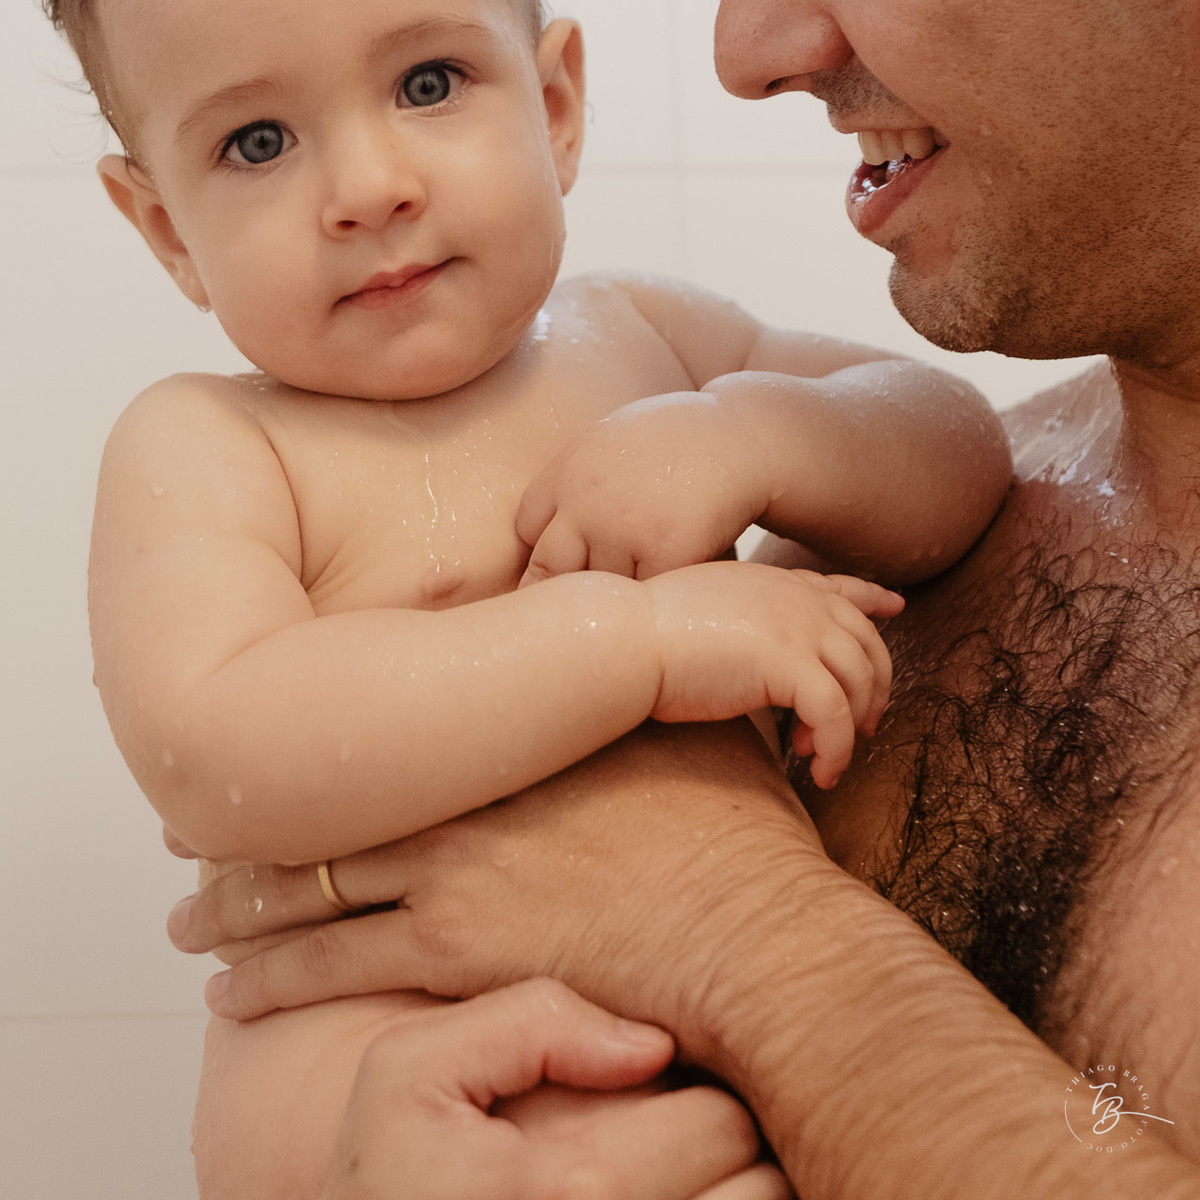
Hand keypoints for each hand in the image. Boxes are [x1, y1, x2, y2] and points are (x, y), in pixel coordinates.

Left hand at [169, 721, 831, 1061]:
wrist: (752, 933)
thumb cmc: (733, 837)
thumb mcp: (685, 732)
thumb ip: (632, 701)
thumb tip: (630, 656)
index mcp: (510, 741)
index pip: (382, 737)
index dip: (313, 752)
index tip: (266, 760)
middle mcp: (463, 798)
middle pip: (322, 812)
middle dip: (244, 835)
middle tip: (187, 840)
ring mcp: (452, 876)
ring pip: (306, 890)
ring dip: (236, 912)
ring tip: (191, 925)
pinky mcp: (454, 956)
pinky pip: (327, 971)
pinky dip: (267, 982)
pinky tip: (231, 996)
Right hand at [319, 979, 790, 1199]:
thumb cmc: (386, 1167)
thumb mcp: (410, 1071)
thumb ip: (529, 1022)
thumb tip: (650, 1042)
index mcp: (574, 1187)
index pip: (721, 1119)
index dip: (694, 1090)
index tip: (648, 1091)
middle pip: (760, 1186)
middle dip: (720, 1150)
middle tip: (661, 1136)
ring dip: (729, 1195)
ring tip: (662, 1177)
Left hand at [518, 392, 767, 581]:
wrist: (744, 436)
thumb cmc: (682, 440)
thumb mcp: (614, 439)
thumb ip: (579, 480)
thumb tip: (548, 528)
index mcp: (569, 467)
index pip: (527, 527)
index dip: (547, 547)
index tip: (567, 561)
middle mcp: (585, 499)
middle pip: (549, 567)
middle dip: (563, 588)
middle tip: (583, 609)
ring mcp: (622, 529)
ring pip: (600, 590)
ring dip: (618, 597)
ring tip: (638, 596)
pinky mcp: (664, 554)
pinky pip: (645, 598)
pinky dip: (657, 600)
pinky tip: (672, 589)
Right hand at [645, 561, 900, 786]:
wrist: (625, 638)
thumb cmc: (647, 633)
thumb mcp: (707, 607)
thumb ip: (744, 617)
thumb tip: (754, 648)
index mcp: (775, 583)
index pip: (840, 587)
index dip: (872, 599)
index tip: (894, 607)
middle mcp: (797, 599)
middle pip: (867, 643)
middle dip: (874, 688)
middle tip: (862, 727)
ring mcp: (798, 627)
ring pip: (860, 683)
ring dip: (852, 728)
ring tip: (824, 758)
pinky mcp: (791, 665)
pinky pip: (838, 717)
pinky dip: (836, 751)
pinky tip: (818, 772)